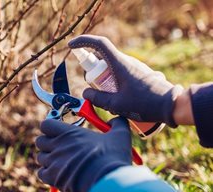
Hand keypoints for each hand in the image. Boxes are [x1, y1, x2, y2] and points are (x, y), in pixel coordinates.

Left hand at [36, 117, 131, 191]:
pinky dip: (47, 172)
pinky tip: (59, 172)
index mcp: (70, 133)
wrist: (107, 181)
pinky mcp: (53, 177)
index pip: (46, 124)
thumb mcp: (120, 135)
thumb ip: (118, 123)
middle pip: (40, 140)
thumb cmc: (112, 157)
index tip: (57, 129)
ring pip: (40, 157)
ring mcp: (54, 162)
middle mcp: (58, 145)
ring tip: (61, 160)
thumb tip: (118, 118)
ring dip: (48, 157)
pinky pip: (41, 172)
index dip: (50, 125)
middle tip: (59, 145)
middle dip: (47, 142)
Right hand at [68, 35, 183, 126]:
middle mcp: (127, 61)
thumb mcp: (116, 105)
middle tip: (92, 86)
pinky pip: (121, 72)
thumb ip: (98, 99)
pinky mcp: (139, 73)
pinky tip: (118, 98)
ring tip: (107, 97)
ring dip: (104, 77)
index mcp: (120, 64)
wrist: (171, 105)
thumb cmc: (145, 104)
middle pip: (103, 57)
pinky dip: (113, 80)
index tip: (71, 46)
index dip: (83, 42)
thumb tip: (85, 93)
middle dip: (92, 69)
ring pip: (112, 66)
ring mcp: (134, 66)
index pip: (99, 44)